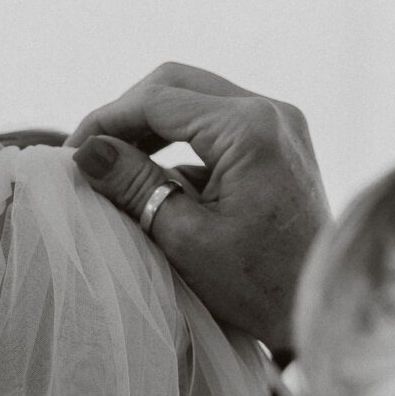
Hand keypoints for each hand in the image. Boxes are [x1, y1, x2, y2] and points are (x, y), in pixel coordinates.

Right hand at [68, 64, 328, 356]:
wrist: (322, 311)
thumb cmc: (258, 287)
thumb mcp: (184, 238)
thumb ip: (134, 185)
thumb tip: (86, 151)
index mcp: (250, 128)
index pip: (158, 100)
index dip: (107, 121)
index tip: (73, 154)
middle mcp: (271, 111)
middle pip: (177, 84)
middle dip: (127, 115)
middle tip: (92, 154)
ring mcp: (282, 123)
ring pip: (198, 98)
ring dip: (154, 125)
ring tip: (118, 164)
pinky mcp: (283, 141)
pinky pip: (220, 122)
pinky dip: (184, 140)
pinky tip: (158, 175)